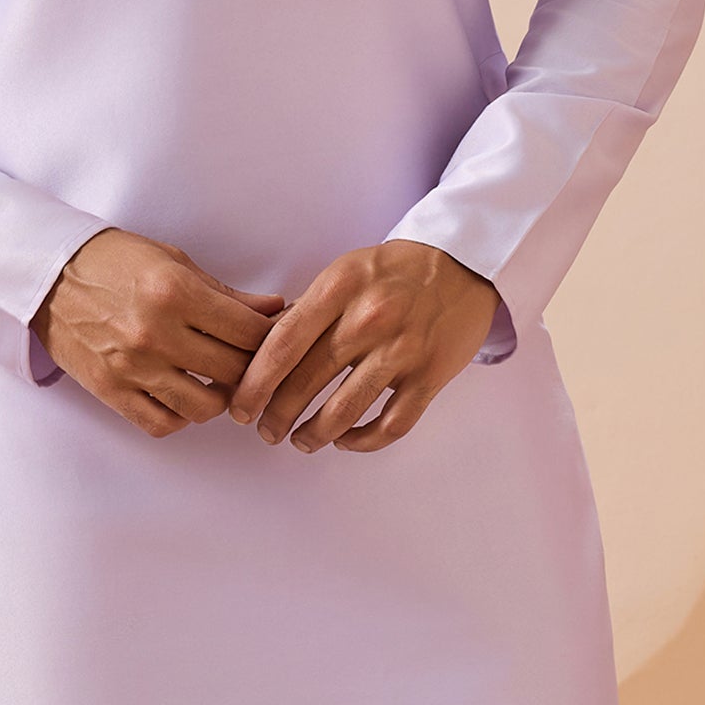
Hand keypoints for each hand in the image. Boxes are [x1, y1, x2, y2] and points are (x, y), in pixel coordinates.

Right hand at [34, 229, 285, 437]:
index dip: (270, 337)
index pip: (248, 331)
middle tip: (249, 361)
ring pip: (204, 407)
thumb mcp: (173, 262)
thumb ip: (225, 294)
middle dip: (251, 367)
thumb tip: (275, 309)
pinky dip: (180, 416)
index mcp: (175, 292)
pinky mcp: (111, 391)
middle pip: (234, 371)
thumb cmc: (113, 262)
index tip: (270, 337)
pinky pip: (162, 424)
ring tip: (215, 381)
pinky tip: (181, 395)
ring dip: (218, 398)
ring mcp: (132, 367)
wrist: (48, 275)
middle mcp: (155, 333)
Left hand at [229, 241, 499, 453]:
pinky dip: (362, 441)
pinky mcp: (430, 375)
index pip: (282, 344)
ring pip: (345, 410)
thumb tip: (258, 352)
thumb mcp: (343, 273)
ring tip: (301, 441)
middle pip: (306, 381)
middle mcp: (369, 318)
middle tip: (266, 432)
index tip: (240, 408)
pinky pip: (391, 425)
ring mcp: (403, 348)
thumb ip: (305, 311)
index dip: (254, 384)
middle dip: (277, 416)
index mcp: (339, 287)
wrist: (464, 264)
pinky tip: (346, 441)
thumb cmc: (393, 272)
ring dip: (314, 435)